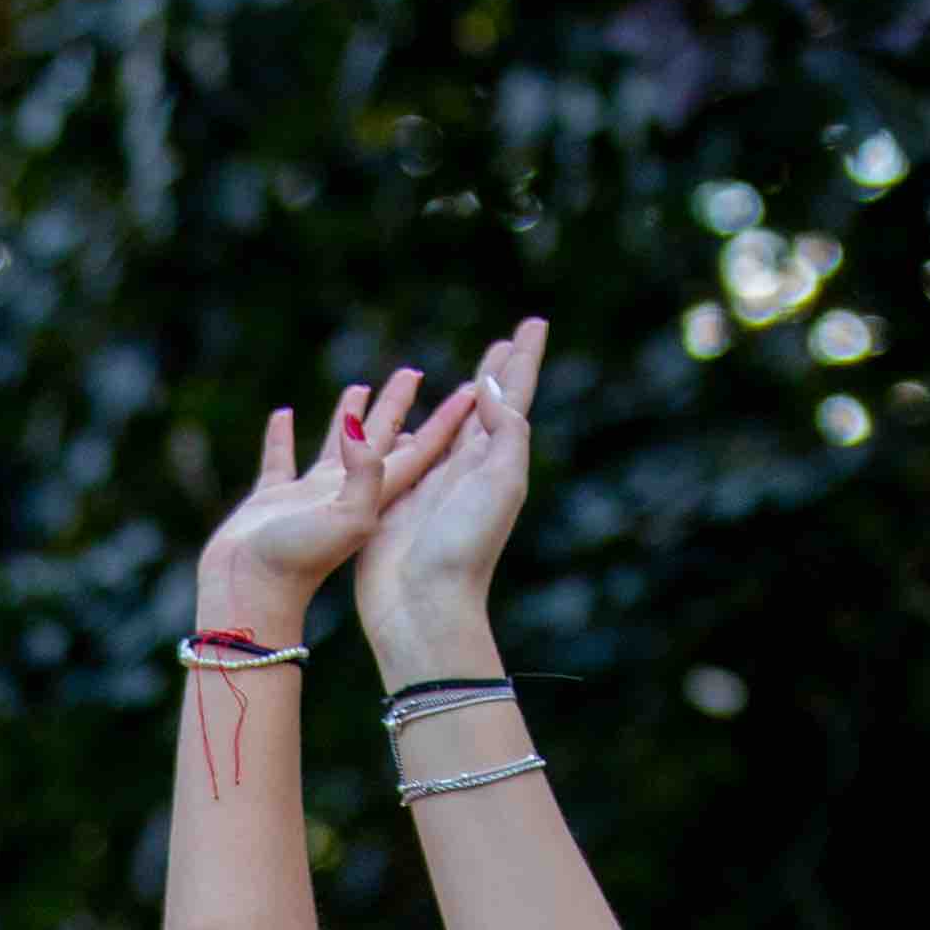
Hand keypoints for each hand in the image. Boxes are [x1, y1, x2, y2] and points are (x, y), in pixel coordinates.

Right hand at [189, 366, 439, 637]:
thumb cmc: (300, 565)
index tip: (472, 387)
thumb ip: (367, 471)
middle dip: (398, 407)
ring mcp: (311, 502)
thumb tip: (362, 428)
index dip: (448, 419)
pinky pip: (281, 462)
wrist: (251, 601)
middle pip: (383, 440)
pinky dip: (282, 438)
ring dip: (350, 419)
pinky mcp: (272, 505)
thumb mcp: (353, 519)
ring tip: (358, 389)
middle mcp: (350, 496)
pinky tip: (283, 416)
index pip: (425, 449)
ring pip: (337, 449)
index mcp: (380, 496)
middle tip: (412, 373)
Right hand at [349, 321, 543, 672]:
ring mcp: (432, 486)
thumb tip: (490, 385)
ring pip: (449, 429)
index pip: (513, 397)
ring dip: (459, 401)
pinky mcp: (396, 501)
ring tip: (466, 377)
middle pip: (486, 409)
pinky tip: (407, 430)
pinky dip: (414, 433)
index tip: (533, 324)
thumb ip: (504, 430)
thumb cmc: (463, 547)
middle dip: (497, 374)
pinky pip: (409, 454)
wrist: (420, 605)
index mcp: (495, 461)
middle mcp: (467, 470)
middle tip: (507, 341)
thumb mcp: (500, 482)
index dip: (522, 359)